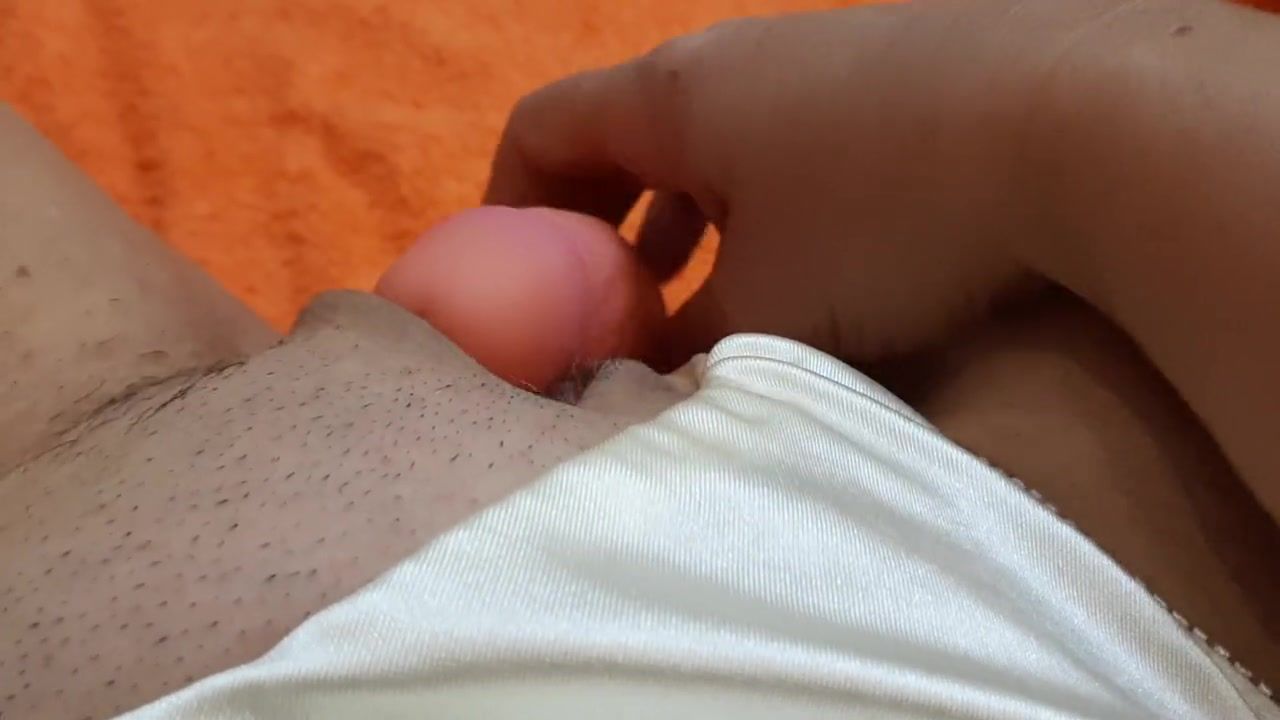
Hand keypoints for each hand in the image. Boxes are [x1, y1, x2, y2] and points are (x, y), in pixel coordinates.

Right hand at [483, 0, 1159, 363]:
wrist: (1082, 119)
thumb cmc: (886, 218)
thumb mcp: (768, 311)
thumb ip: (683, 348)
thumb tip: (639, 380)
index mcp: (673, 96)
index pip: (543, 129)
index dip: (507, 207)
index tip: (510, 283)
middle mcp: (735, 59)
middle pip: (626, 132)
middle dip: (600, 224)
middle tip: (601, 303)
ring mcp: (820, 59)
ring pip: (715, 142)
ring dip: (686, 219)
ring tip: (692, 295)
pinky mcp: (896, 77)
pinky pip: (790, 140)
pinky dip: (764, 203)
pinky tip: (806, 261)